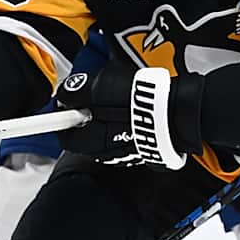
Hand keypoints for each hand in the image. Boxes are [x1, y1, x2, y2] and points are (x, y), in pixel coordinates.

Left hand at [53, 62, 199, 167]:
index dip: (62, 114)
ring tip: (120, 100)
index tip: (67, 102)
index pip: (63, 133)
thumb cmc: (138, 101)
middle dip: (86, 115)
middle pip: (83, 134)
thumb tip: (63, 94)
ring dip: (106, 119)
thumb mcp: (99, 87)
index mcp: (89, 139)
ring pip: (103, 135)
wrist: (176, 112)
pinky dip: (124, 124)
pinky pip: (123, 136)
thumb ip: (75, 91)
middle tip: (96, 96)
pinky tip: (134, 110)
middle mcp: (103, 151)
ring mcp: (122, 152)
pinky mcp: (138, 149)